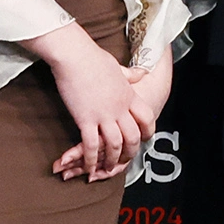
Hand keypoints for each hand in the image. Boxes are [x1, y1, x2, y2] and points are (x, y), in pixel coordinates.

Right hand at [50, 53, 174, 178]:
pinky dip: (91, 159)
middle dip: (131, 152)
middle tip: (125, 159)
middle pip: (133, 137)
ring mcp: (103, 115)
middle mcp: (119, 108)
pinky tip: (89, 167)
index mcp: (128, 95)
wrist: (74, 56)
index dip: (148, 131)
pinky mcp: (85, 119)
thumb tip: (141, 74)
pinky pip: (91, 145)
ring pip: (115, 145)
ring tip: (107, 167)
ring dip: (112, 159)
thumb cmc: (93, 58)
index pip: (147, 118)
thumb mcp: (117, 67)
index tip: (144, 139)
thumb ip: (130, 75)